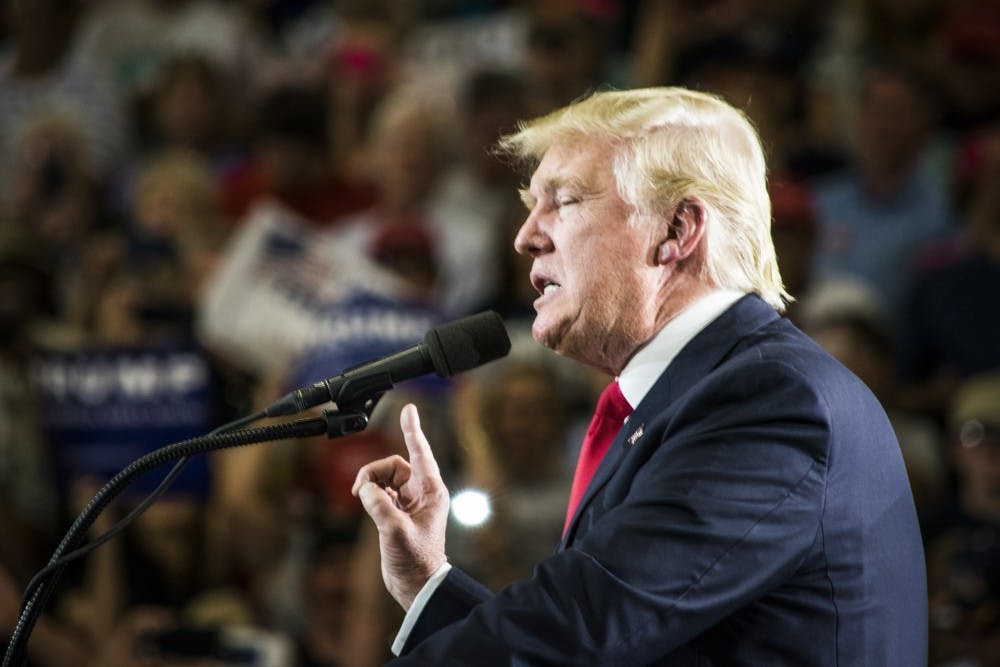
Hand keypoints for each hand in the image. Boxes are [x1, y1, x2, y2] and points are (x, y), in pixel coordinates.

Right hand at [352, 404, 448, 609]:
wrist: (416, 585)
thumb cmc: (415, 560)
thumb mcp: (394, 531)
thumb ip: (378, 505)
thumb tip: (364, 488)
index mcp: (431, 491)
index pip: (420, 451)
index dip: (412, 429)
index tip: (409, 409)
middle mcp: (422, 492)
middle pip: (393, 464)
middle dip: (373, 472)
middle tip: (360, 491)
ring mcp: (409, 502)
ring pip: (384, 478)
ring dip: (370, 485)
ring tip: (364, 502)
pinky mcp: (397, 512)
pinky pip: (380, 492)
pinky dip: (370, 495)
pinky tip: (368, 508)